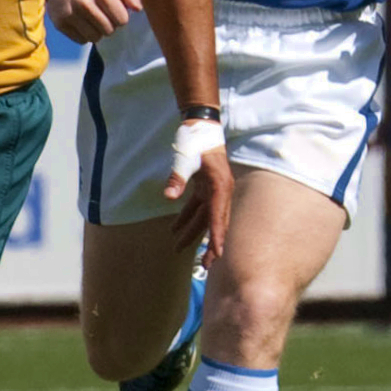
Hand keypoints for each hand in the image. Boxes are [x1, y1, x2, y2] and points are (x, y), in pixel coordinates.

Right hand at [48, 0, 140, 43]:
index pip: (121, 19)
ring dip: (98, 31)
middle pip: (108, 30)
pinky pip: (81, 40)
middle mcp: (84, 3)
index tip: (116, 11)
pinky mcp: (60, 23)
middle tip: (104, 15)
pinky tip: (83, 23)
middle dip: (110, 25)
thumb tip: (137, 8)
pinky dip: (84, 34)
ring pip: (94, 37)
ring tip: (94, 19)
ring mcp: (70, 14)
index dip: (121, 17)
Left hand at [169, 134, 232, 255]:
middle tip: (206, 266)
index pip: (218, 216)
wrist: (200, 125)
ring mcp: (214, 189)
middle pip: (216, 222)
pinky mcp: (205, 186)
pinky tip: (174, 230)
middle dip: (210, 244)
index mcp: (220, 186)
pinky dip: (186, 219)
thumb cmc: (196, 140)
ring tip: (179, 250)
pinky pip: (197, 208)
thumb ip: (177, 178)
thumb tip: (169, 197)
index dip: (217, 236)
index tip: (216, 254)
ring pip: (205, 218)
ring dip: (194, 233)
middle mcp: (221, 191)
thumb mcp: (185, 158)